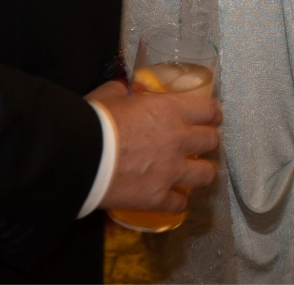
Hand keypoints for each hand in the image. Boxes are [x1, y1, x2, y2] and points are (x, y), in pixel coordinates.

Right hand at [87, 79, 220, 212]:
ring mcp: (171, 171)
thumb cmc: (95, 121)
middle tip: (203, 142)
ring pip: (206, 174)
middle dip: (209, 140)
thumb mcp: (110, 95)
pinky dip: (178, 201)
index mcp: (170, 111)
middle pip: (212, 140)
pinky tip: (174, 199)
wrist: (80, 157)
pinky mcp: (158, 197)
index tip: (211, 116)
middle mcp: (179, 140)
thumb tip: (122, 89)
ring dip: (202, 171)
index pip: (208, 109)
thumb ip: (122, 91)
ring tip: (195, 171)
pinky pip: (180, 204)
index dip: (212, 113)